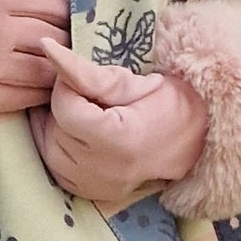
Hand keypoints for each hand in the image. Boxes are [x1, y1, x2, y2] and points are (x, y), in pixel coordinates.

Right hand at [0, 0, 69, 111]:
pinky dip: (36, 94)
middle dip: (64, 42)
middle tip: (67, 46)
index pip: (50, 7)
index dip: (65, 15)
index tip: (66, 20)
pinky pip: (20, 97)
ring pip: (43, 71)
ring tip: (59, 70)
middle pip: (52, 39)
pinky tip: (40, 90)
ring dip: (56, 70)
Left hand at [29, 39, 208, 204]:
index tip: (87, 80)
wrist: (193, 139)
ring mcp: (94, 187)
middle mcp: (102, 172)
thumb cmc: (165, 103)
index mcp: (116, 142)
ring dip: (61, 124)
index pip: (64, 107)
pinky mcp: (88, 192)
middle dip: (67, 105)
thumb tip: (46, 48)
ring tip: (90, 114)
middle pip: (55, 126)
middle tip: (95, 99)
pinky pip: (55, 164)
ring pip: (48, 145)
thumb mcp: (129, 82)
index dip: (69, 85)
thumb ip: (83, 70)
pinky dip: (61, 144)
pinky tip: (82, 133)